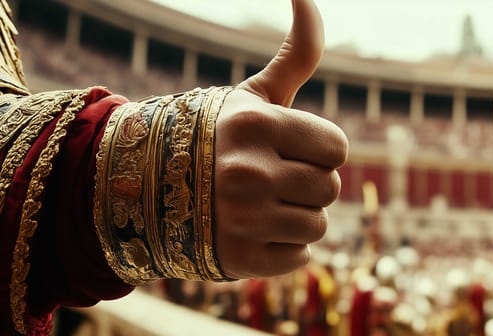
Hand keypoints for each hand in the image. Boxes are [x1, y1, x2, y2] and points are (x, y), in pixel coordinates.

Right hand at [214, 0, 347, 278]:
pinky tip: (256, 231)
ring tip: (264, 205)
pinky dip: (285, 247)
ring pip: (319, 226)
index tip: (293, 150)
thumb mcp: (254, 95)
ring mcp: (242, 220)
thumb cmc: (218, 136)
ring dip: (299, 216)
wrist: (154, 188)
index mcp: (257, 126)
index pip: (337, 148)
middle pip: (330, 188)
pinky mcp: (239, 259)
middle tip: (273, 179)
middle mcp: (248, 173)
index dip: (320, 150)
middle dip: (309, 183)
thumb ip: (296, 53)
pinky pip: (300, 257)